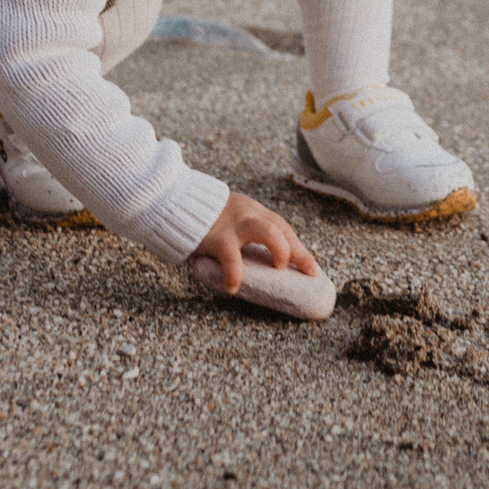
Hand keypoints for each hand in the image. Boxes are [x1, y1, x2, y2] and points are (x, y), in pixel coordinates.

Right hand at [192, 192, 319, 293]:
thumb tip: (260, 267)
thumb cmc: (206, 219)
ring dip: (279, 250)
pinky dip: (235, 274)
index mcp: (254, 212)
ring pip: (267, 232)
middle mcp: (249, 215)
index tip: (313, 270)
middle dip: (298, 251)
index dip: (300, 249)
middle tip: (306, 271)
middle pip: (282, 229)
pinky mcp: (217, 237)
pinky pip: (232, 257)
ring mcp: (235, 225)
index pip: (283, 229)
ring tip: (277, 267)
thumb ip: (246, 234)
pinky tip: (233, 286)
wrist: (176, 202)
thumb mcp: (232, 219)